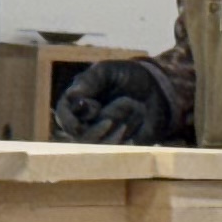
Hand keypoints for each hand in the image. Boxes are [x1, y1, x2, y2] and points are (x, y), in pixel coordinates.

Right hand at [51, 58, 177, 144]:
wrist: (158, 90)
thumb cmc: (129, 77)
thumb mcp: (108, 71)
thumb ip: (89, 81)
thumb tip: (72, 96)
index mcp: (78, 101)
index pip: (63, 115)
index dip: (70, 118)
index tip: (87, 111)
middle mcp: (85, 120)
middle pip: (77, 135)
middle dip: (94, 128)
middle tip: (110, 121)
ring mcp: (101, 134)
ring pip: (95, 144)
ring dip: (110, 131)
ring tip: (125, 119)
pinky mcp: (116, 144)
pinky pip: (110, 150)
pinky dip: (118, 140)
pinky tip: (126, 129)